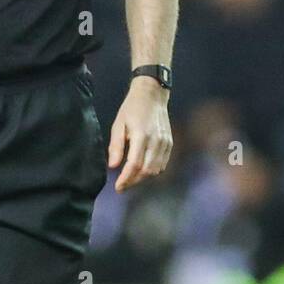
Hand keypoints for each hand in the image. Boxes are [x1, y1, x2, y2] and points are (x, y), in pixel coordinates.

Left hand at [108, 77, 171, 191]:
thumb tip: (113, 166)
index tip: (117, 187)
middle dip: (133, 181)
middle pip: (146, 171)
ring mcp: (165, 142)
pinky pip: (162, 164)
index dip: (126, 179)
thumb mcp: (118, 124)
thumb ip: (116, 146)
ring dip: (142, 178)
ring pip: (156, 170)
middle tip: (122, 186)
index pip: (134, 164)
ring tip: (130, 179)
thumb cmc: (131, 109)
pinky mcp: (169, 143)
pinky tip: (141, 171)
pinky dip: (152, 171)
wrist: (152, 95)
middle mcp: (156, 140)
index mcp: (141, 135)